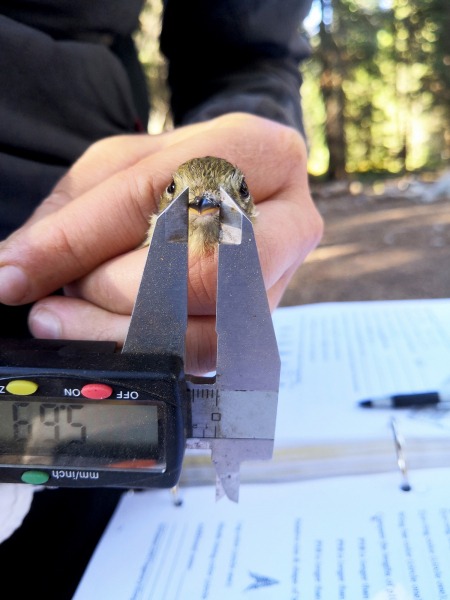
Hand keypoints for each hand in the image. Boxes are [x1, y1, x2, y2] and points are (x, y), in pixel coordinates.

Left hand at [0, 113, 322, 373]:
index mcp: (261, 154)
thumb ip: (71, 219)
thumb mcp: (120, 171)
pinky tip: (107, 337)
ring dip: (124, 333)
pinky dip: (148, 356)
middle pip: (203, 272)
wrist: (236, 190)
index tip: (16, 275)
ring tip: (71, 319)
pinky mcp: (262, 328)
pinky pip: (205, 360)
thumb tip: (15, 274)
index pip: (161, 199)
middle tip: (59, 297)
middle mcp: (289, 222)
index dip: (79, 241)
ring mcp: (281, 283)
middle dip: (115, 291)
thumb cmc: (178, 174)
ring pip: (207, 331)